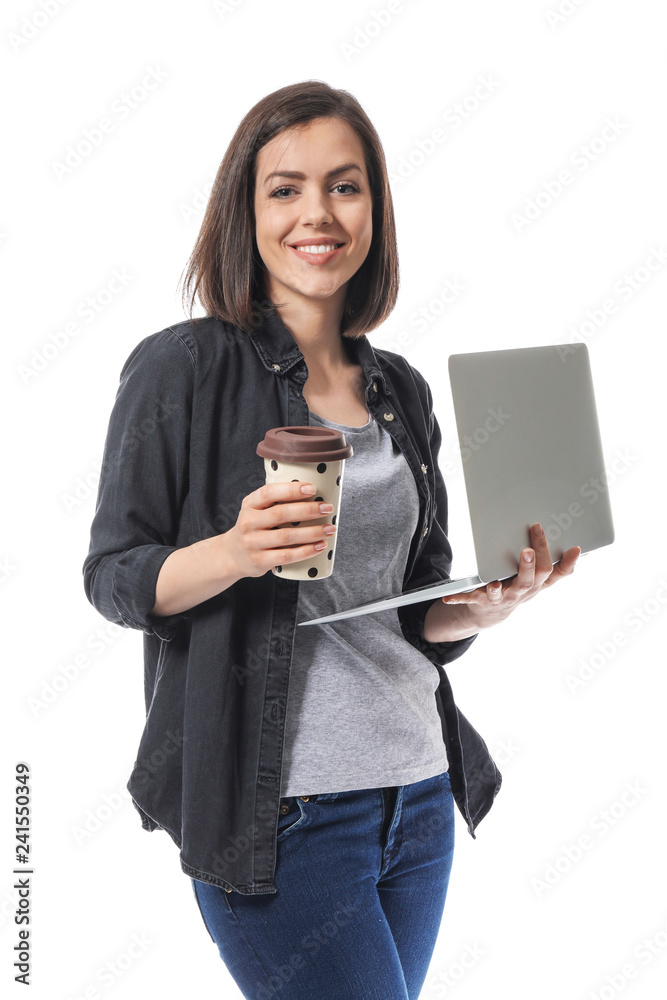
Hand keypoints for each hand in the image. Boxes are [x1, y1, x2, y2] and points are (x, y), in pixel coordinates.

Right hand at [225, 480, 336, 578]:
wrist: (233, 555)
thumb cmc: (253, 528)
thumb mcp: (256, 509)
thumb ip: (276, 501)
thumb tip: (313, 493)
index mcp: (250, 504)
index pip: (269, 492)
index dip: (291, 490)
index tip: (312, 488)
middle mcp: (249, 522)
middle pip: (280, 514)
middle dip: (307, 510)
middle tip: (327, 508)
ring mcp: (253, 543)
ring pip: (286, 536)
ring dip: (312, 532)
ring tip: (329, 529)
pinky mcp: (260, 560)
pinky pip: (286, 556)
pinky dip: (306, 551)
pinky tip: (319, 546)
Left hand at [439, 523, 580, 629]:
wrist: (491, 614)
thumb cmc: (517, 588)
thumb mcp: (539, 580)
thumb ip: (557, 566)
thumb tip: (576, 549)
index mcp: (535, 584)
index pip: (551, 572)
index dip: (564, 562)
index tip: (574, 547)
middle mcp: (519, 592)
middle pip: (529, 581)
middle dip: (529, 566)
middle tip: (529, 550)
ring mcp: (500, 598)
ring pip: (501, 593)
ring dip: (497, 588)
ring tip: (495, 583)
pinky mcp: (480, 601)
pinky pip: (468, 599)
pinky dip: (458, 598)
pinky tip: (448, 597)